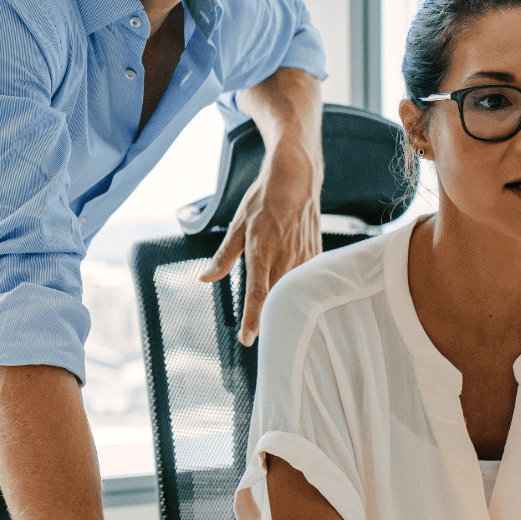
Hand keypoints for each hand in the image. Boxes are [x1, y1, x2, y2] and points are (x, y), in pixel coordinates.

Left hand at [200, 148, 322, 345]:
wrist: (296, 179)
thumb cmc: (263, 200)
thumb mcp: (237, 225)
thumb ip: (223, 256)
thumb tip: (205, 278)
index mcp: (261, 251)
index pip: (256, 293)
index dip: (252, 319)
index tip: (248, 340)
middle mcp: (284, 257)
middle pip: (277, 298)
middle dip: (268, 320)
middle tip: (259, 338)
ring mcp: (303, 257)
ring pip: (294, 291)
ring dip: (284, 308)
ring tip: (277, 325)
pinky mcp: (315, 255)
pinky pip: (307, 280)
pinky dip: (299, 291)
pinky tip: (294, 298)